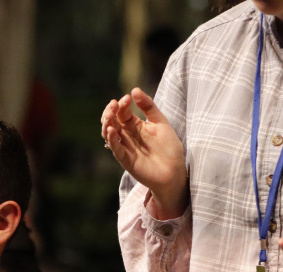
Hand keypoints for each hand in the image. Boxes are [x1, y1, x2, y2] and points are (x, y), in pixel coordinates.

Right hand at [100, 88, 188, 218]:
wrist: (175, 172)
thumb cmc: (169, 148)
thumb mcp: (161, 122)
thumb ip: (149, 107)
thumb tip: (135, 89)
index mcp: (135, 125)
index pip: (123, 112)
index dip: (122, 104)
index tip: (128, 98)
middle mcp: (127, 136)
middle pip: (112, 121)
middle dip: (111, 111)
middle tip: (114, 104)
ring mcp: (125, 147)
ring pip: (109, 134)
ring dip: (107, 123)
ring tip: (110, 114)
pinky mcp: (125, 160)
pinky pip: (115, 149)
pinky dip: (111, 140)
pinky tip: (111, 130)